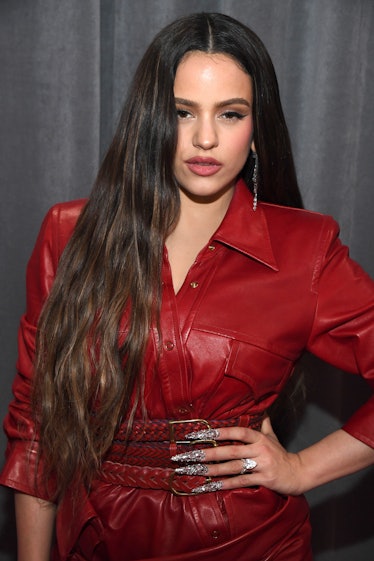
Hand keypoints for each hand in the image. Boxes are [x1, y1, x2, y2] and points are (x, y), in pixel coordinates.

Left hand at [171, 416, 303, 494]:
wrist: (299, 473)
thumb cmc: (282, 455)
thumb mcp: (273, 438)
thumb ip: (264, 426)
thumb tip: (262, 412)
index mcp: (260, 438)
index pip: (238, 432)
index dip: (221, 431)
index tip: (202, 433)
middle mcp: (260, 450)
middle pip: (230, 450)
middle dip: (208, 453)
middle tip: (190, 455)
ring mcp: (261, 465)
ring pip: (233, 467)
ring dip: (213, 470)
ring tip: (196, 471)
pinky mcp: (263, 480)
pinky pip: (241, 482)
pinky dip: (226, 484)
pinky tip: (212, 485)